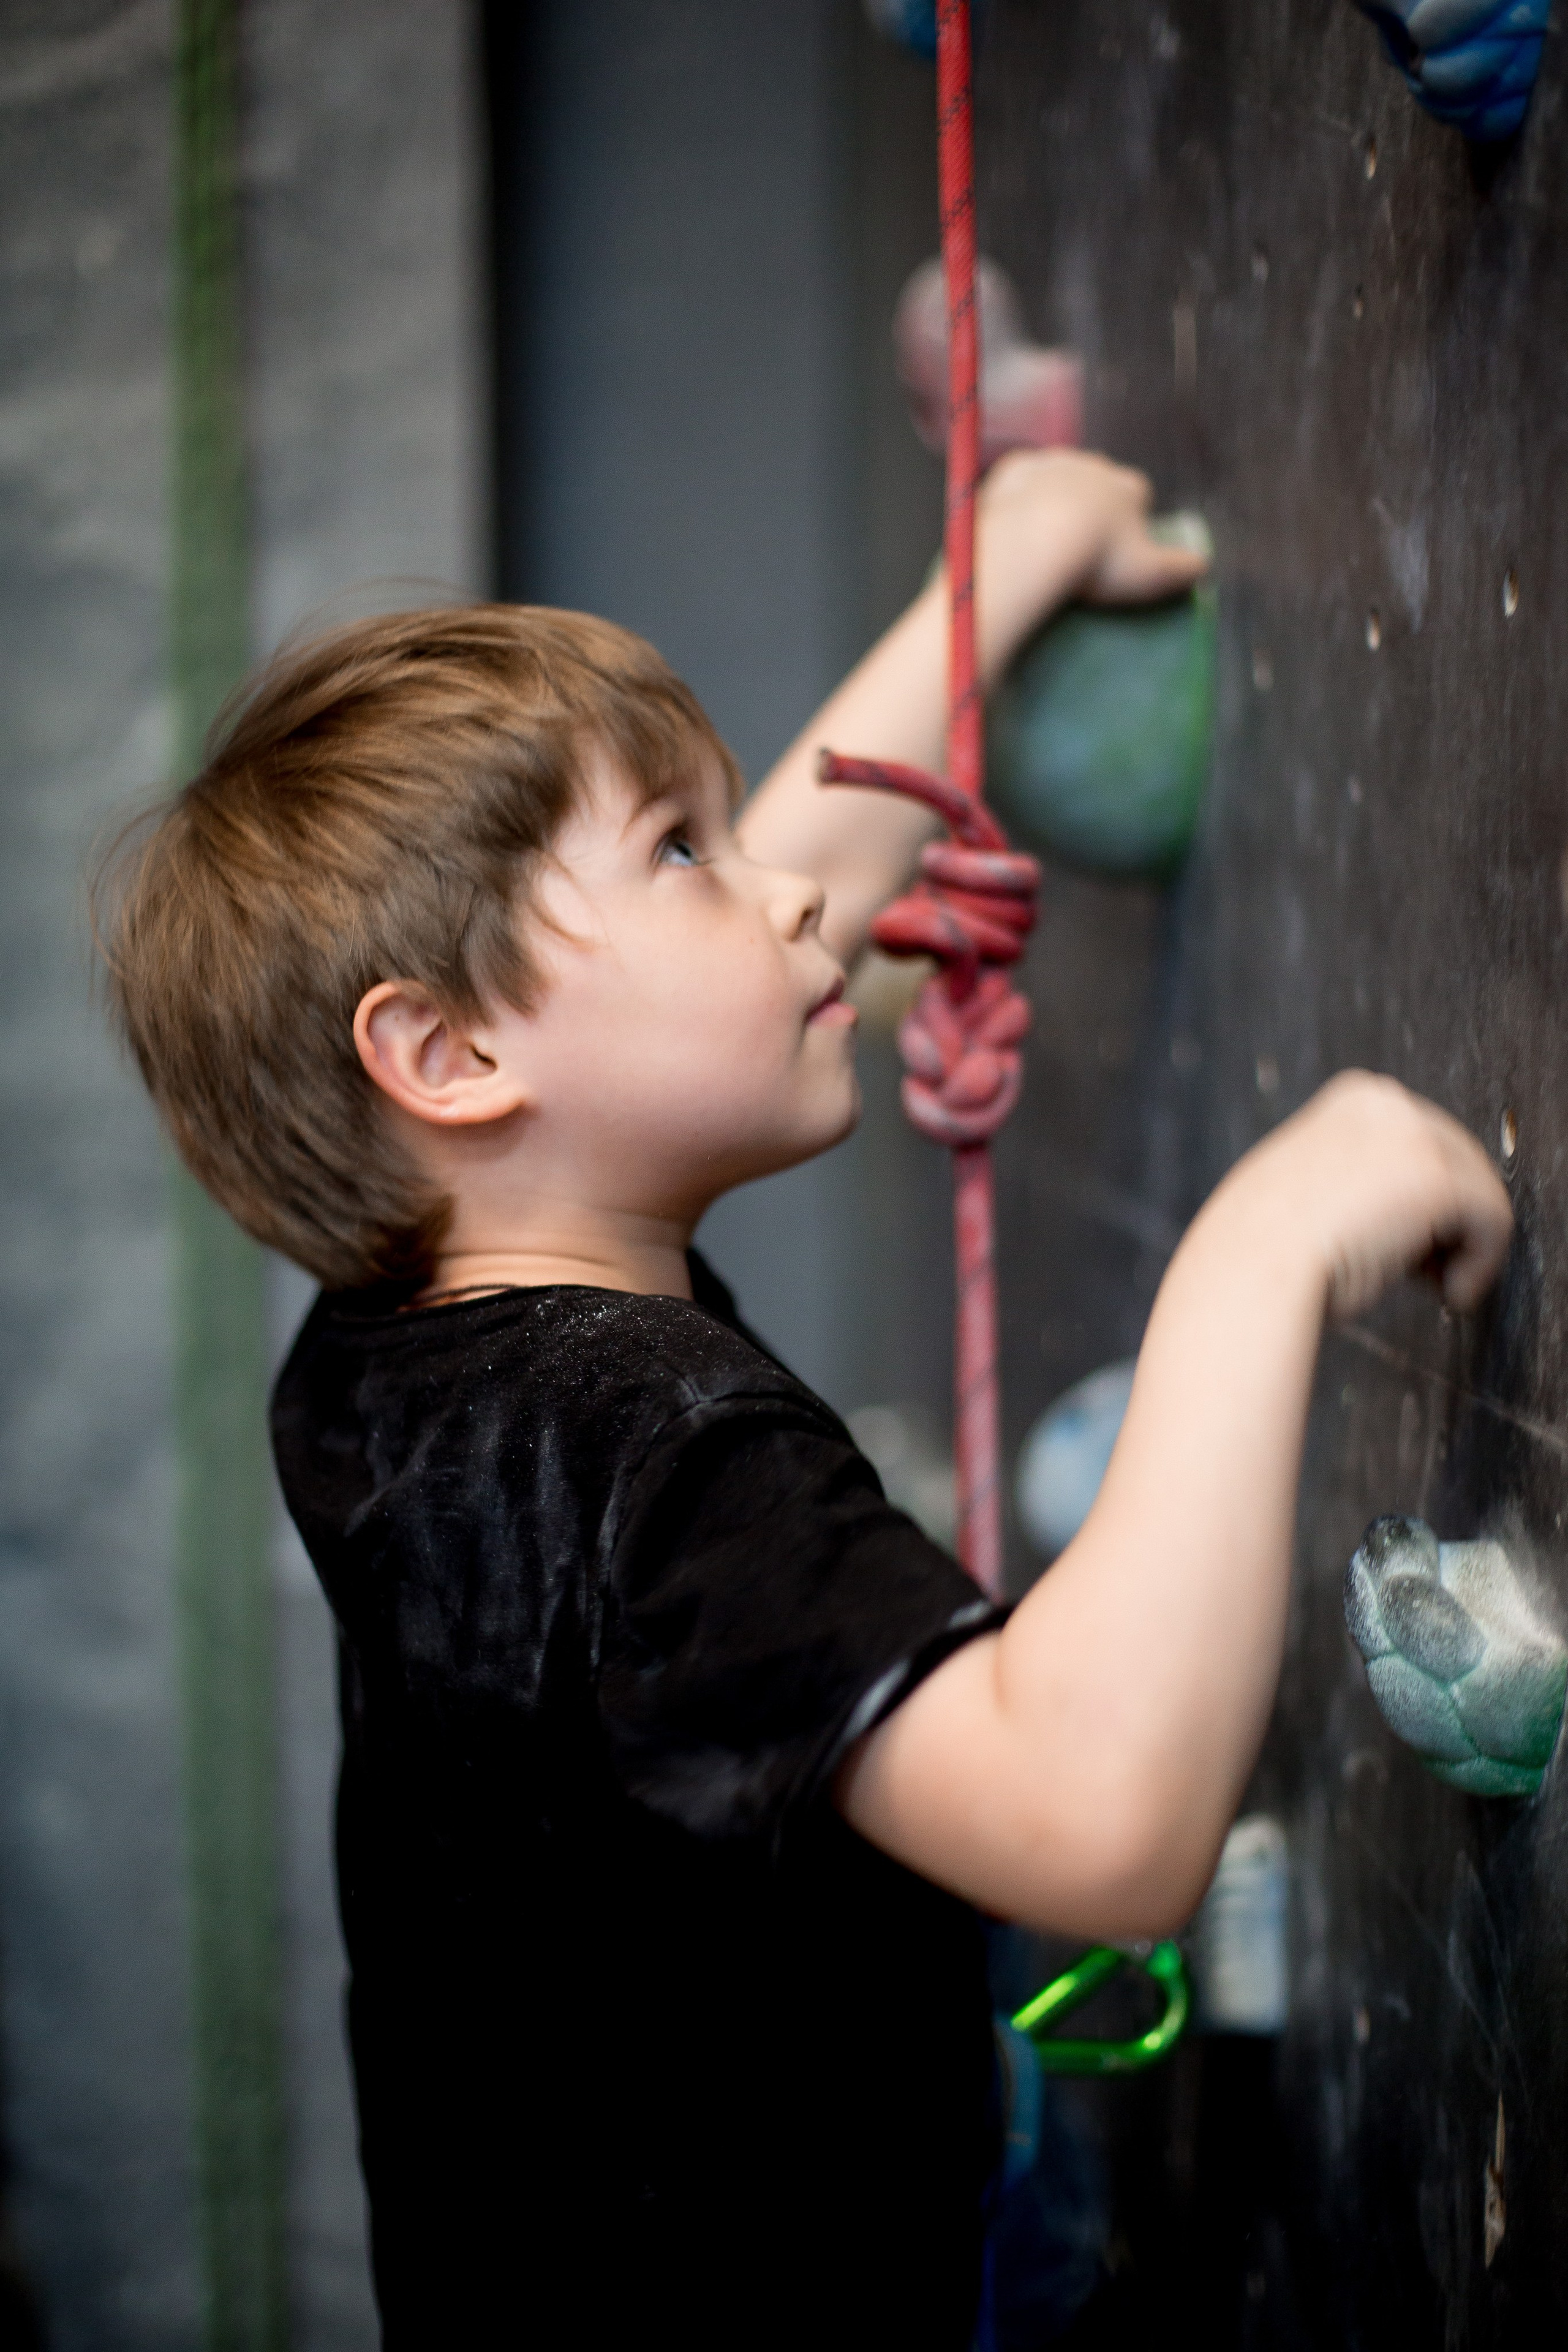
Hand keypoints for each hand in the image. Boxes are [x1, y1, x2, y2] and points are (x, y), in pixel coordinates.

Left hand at [972, 447, 1208, 681]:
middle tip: (1077, 546)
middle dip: (1091, 507)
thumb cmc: (1098, 562)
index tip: (1116, 548)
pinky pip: (1019, 481)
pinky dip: (1019, 498)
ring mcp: (1052, 462)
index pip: (1138, 496)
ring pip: (1057, 479)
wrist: (1032, 542)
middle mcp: (1094, 465)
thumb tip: (1203, 566)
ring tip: (1042, 537)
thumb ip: (1183, 569)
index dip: (1130, 520)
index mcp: (1128, 486)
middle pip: (1097, 484)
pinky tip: (1013, 523)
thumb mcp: (1151, 575)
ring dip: (1053, 500)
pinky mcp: (1013, 468)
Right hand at [1224, 1072, 1513, 1323]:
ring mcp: (1413, 1135)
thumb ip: (1358, 1175)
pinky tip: (1448, 1293)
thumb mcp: (1310, 1185)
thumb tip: (1406, 1208)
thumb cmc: (1264, 1249)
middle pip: (1457, 1161)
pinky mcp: (1438, 1179)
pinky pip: (1493, 1221)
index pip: (1422, 1144)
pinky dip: (1481, 1264)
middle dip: (1447, 1220)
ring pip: (1478, 1190)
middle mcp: (1387, 1102)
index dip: (1424, 1203)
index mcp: (1356, 1099)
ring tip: (1432, 1282)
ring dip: (1462, 1242)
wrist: (1249, 1270)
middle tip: (1424, 1272)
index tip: (1408, 1247)